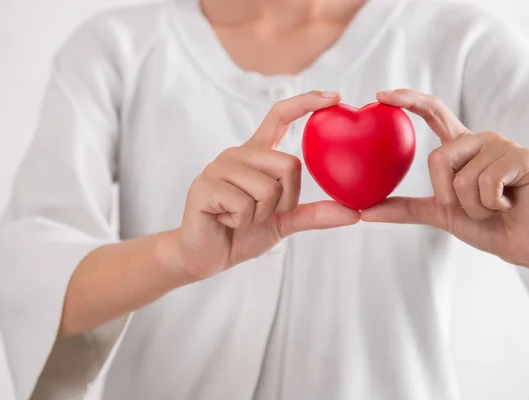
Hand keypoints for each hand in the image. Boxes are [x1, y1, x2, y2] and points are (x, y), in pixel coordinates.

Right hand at [175, 91, 360, 279]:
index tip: (335, 96)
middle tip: (261, 213)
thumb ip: (314, 214)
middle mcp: (237, 154)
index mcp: (256, 155)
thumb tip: (355, 213)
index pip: (279, 116)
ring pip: (267, 188)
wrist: (206, 257)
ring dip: (261, 215)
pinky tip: (225, 220)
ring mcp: (218, 167)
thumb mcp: (283, 222)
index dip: (306, 103)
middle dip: (285, 200)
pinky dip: (242, 222)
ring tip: (239, 217)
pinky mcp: (204, 186)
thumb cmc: (242, 234)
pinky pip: (244, 204)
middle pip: (289, 164)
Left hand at [362, 89, 528, 266]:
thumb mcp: (441, 213)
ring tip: (496, 206)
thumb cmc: (491, 224)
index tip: (380, 96)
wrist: (527, 242)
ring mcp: (501, 146)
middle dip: (447, 194)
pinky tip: (510, 204)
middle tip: (471, 208)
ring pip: (460, 178)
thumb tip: (363, 211)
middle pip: (437, 157)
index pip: (433, 112)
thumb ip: (405, 208)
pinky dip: (490, 206)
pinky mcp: (520, 158)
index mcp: (461, 147)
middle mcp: (480, 140)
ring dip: (473, 207)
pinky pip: (483, 183)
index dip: (408, 100)